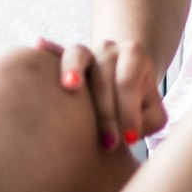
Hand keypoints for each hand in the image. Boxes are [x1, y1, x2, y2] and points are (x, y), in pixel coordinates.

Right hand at [34, 37, 166, 150]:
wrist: (123, 85)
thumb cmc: (137, 108)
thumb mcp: (152, 114)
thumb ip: (147, 122)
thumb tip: (129, 134)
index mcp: (134, 55)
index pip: (128, 81)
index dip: (128, 110)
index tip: (130, 140)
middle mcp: (108, 48)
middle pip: (103, 74)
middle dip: (105, 111)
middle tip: (109, 144)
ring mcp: (85, 51)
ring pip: (78, 55)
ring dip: (73, 70)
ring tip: (70, 86)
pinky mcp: (63, 59)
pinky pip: (55, 53)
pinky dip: (48, 50)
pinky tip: (39, 47)